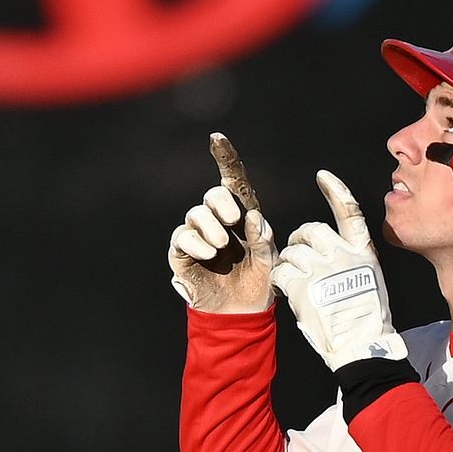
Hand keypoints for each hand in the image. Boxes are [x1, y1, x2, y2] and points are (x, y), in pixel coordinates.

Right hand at [168, 133, 276, 312]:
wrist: (241, 313)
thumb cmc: (259, 282)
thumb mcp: (270, 261)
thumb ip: (263, 239)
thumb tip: (251, 217)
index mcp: (243, 216)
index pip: (233, 182)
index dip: (225, 158)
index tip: (217, 138)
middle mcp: (219, 221)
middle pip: (212, 195)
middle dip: (221, 203)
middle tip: (234, 220)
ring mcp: (199, 236)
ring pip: (195, 214)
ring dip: (210, 226)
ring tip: (222, 246)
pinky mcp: (183, 252)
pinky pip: (182, 237)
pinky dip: (196, 243)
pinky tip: (210, 254)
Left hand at [271, 170, 406, 370]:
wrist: (360, 345)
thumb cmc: (366, 319)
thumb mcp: (370, 279)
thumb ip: (352, 260)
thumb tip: (333, 250)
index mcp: (362, 251)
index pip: (349, 210)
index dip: (335, 190)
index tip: (323, 177)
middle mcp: (342, 254)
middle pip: (311, 231)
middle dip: (300, 241)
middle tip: (299, 256)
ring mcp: (321, 268)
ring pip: (292, 252)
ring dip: (289, 264)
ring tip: (298, 282)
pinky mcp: (302, 284)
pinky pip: (281, 272)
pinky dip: (282, 280)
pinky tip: (291, 292)